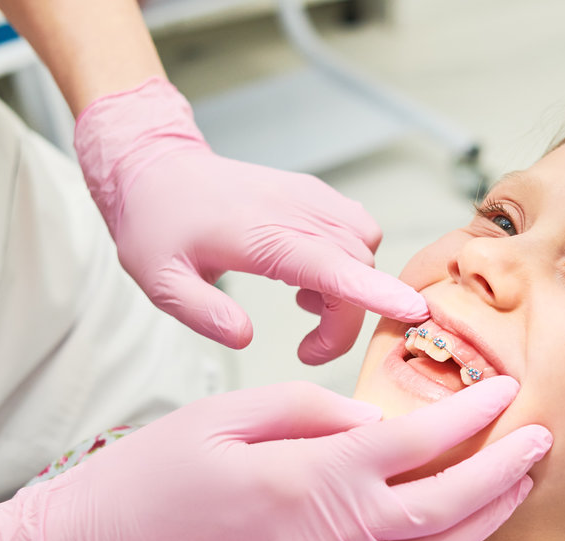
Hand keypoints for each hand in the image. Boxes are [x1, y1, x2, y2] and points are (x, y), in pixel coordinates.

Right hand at [0, 377, 550, 540]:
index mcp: (313, 477)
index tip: (506, 388)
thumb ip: (315, 410)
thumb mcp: (231, 413)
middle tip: (541, 436)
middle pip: (448, 505)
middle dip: (504, 469)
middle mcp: (336, 536)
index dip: (472, 415)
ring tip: (516, 480)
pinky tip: (456, 531)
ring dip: (486, 516)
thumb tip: (378, 420)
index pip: (419, 442)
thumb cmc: (155, 475)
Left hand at [73, 76, 427, 359]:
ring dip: (350, 286)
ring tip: (303, 303)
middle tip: (306, 348)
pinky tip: (306, 276)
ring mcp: (308, 197)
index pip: (333, 263)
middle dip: (346, 319)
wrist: (155, 168)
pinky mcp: (313, 195)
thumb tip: (246, 337)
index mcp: (261, 233)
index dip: (374, 292)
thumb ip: (202, 313)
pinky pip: (356, 230)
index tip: (410, 312)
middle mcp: (295, 209)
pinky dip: (347, 262)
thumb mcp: (159, 281)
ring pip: (365, 246)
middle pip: (357, 267)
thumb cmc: (156, 226)